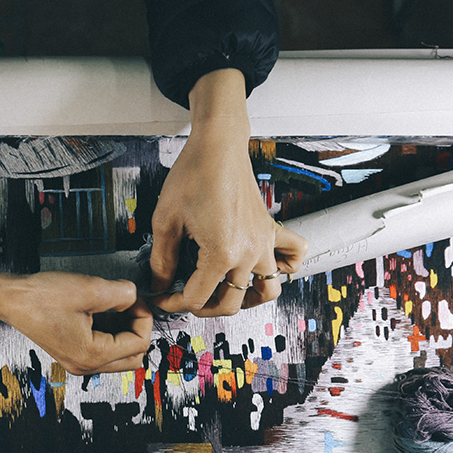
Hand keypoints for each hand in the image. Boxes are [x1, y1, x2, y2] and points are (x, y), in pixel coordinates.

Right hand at [0, 269, 152, 375]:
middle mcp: (85, 366)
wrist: (11, 298)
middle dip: (137, 329)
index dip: (144, 318)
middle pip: (133, 357)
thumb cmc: (40, 297)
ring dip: (124, 330)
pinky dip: (110, 332)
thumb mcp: (90, 289)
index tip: (136, 300)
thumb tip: (136, 297)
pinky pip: (103, 349)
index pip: (139, 344)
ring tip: (115, 305)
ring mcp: (78, 362)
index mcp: (91, 355)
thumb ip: (123, 294)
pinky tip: (102, 311)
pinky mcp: (73, 353)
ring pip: (119, 354)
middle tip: (130, 305)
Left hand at [150, 69, 308, 316]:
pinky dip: (283, 269)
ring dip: (244, 299)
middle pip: (230, 304)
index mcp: (221, 254)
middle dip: (203, 307)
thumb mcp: (165, 220)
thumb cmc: (193, 175)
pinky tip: (261, 267)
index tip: (161, 298)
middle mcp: (249, 253)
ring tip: (222, 292)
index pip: (196, 298)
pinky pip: (292, 258)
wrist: (218, 145)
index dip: (172, 303)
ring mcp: (264, 243)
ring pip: (266, 292)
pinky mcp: (271, 231)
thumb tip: (160, 286)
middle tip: (184, 296)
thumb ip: (162, 261)